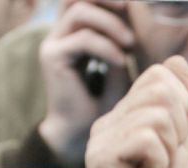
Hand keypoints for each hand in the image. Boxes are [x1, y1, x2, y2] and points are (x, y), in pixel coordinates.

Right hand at [38, 0, 134, 167]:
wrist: (78, 134)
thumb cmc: (101, 106)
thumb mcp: (119, 65)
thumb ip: (122, 40)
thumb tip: (132, 19)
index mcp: (74, 34)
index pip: (87, 0)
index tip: (135, 7)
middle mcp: (60, 35)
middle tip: (130, 6)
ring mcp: (53, 44)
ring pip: (80, 11)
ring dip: (111, 23)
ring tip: (130, 44)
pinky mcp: (52, 58)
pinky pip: (83, 38)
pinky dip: (106, 47)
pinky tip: (120, 61)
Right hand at [86, 55, 187, 167]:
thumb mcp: (180, 141)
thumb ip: (179, 101)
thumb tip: (176, 59)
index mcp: (119, 119)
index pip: (159, 76)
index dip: (181, 106)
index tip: (171, 145)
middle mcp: (103, 126)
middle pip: (159, 88)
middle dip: (178, 125)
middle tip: (163, 160)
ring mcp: (99, 142)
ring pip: (157, 112)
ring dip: (170, 146)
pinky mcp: (101, 161)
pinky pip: (148, 138)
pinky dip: (160, 160)